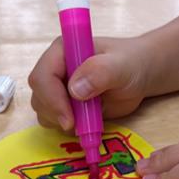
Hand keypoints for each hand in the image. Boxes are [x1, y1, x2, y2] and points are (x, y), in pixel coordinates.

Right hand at [28, 36, 150, 129]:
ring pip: (44, 111)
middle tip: (78, 124)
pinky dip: (67, 127)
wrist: (140, 74)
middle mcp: (55, 68)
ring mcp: (58, 87)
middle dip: (56, 113)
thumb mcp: (122, 65)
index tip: (69, 119)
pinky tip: (88, 121)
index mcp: (63, 51)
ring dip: (61, 121)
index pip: (43, 76)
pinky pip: (54, 120)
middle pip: (39, 96)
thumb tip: (75, 90)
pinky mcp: (64, 104)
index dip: (51, 99)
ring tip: (90, 117)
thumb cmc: (131, 63)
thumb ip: (101, 72)